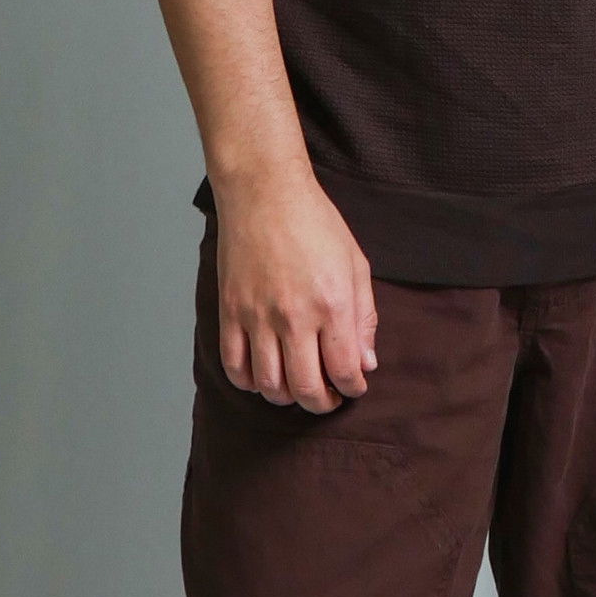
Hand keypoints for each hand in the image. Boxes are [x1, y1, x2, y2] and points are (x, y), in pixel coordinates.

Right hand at [212, 165, 379, 411]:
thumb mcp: (356, 265)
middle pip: (306, 389)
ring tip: (296, 388)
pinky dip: (249, 382)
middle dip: (322, 404)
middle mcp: (294, 317)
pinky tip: (263, 375)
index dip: (352, 389)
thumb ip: (364, 318)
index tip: (353, 387)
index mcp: (332, 304)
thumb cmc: (315, 223)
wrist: (265, 193)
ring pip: (269, 385)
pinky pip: (235, 366)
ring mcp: (258, 316)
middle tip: (327, 398)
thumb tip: (365, 364)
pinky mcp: (230, 312)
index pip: (344, 371)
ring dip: (286, 397)